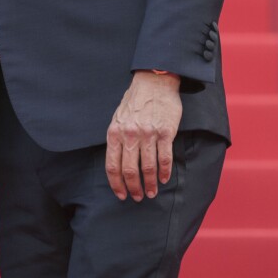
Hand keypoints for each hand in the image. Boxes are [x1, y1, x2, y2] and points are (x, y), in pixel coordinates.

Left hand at [105, 71, 181, 201]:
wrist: (153, 81)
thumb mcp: (117, 118)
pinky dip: (164, 172)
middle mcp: (130, 134)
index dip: (116, 184)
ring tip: (152, 192)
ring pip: (148, 168)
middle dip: (134, 188)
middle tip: (138, 197)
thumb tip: (117, 163)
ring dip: (151, 184)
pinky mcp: (165, 132)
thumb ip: (117, 139)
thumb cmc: (134, 100)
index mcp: (115, 132)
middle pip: (130, 171)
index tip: (121, 195)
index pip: (112, 166)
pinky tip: (164, 179)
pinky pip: (164, 158)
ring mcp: (148, 134)